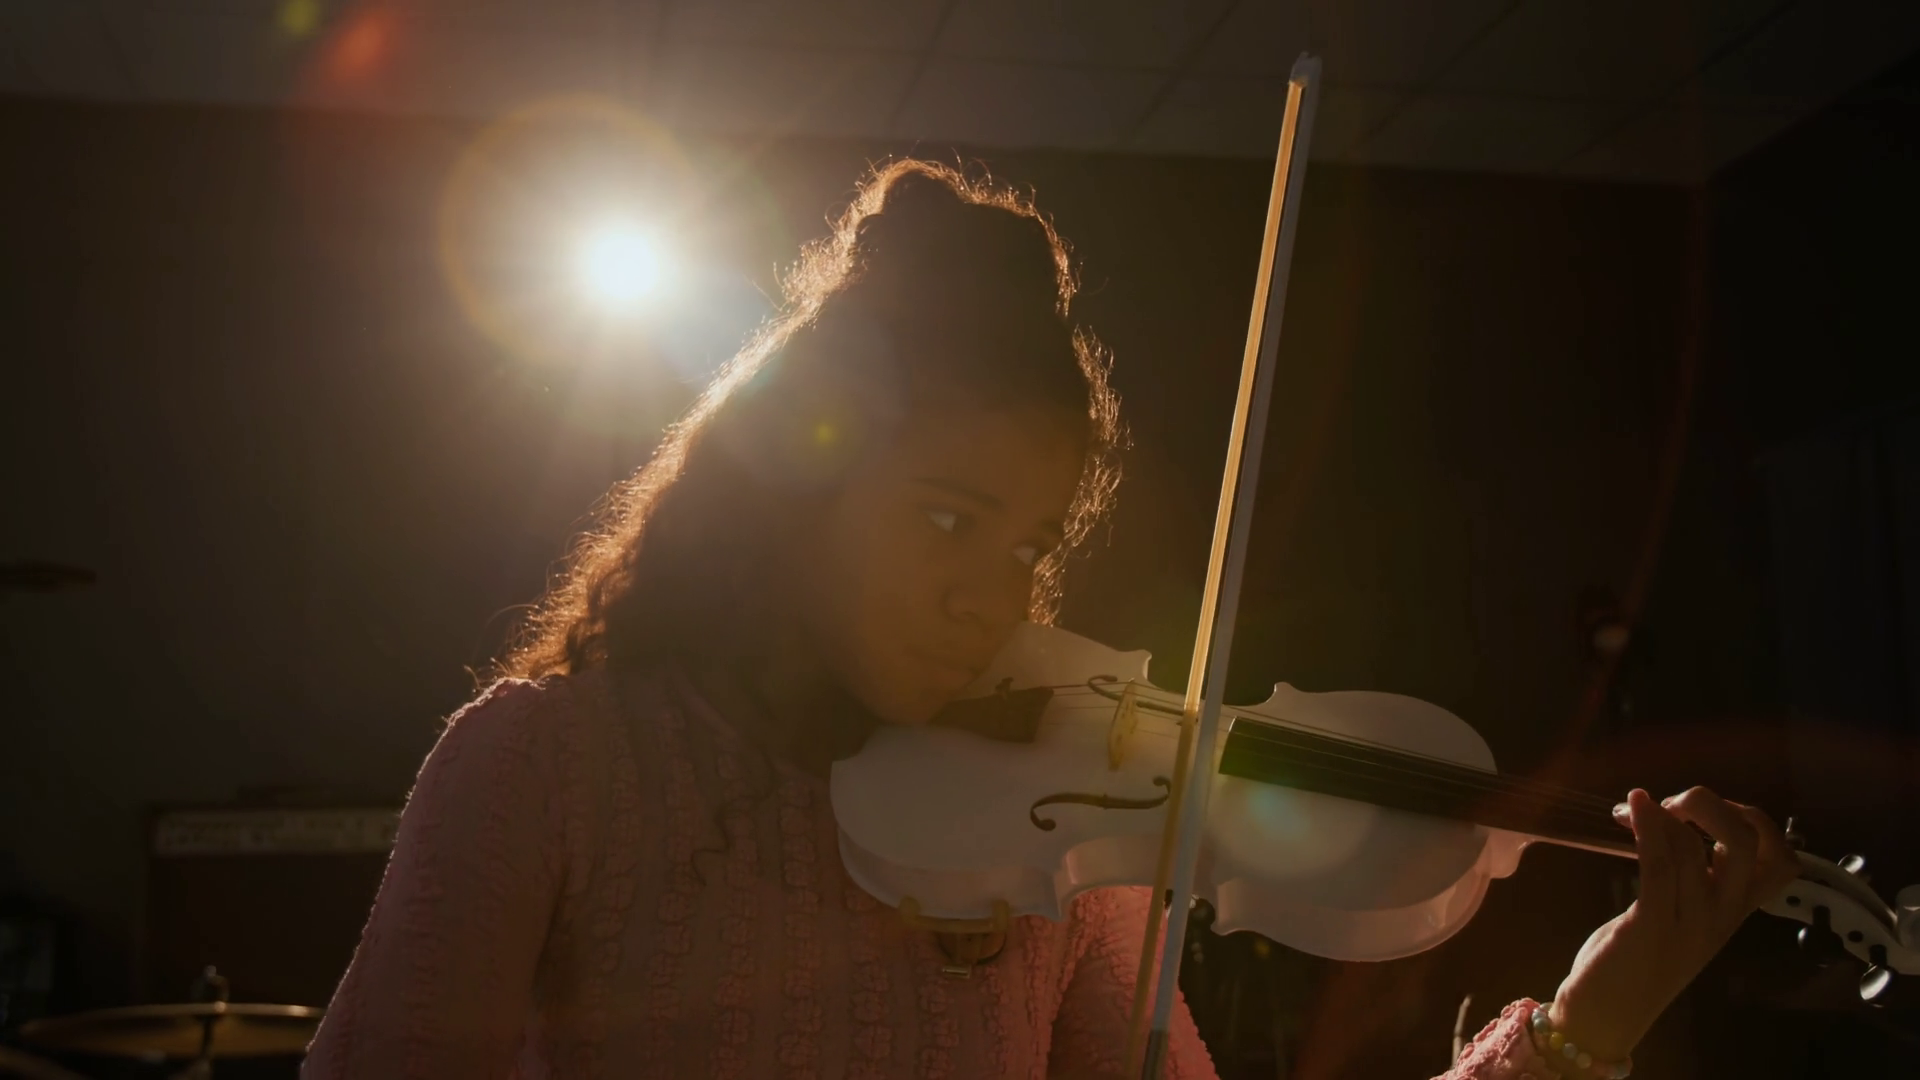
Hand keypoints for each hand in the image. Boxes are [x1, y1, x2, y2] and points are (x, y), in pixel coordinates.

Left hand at [1548, 786, 1798, 1061]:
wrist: (1606, 1016)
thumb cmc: (1637, 959)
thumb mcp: (1680, 916)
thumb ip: (1693, 877)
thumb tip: (1682, 820)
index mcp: (1734, 912)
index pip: (1783, 862)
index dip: (1756, 820)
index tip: (1709, 811)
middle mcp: (1722, 917)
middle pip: (1748, 843)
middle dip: (1712, 804)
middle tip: (1673, 805)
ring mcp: (1690, 923)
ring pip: (1694, 847)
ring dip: (1662, 813)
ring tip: (1631, 809)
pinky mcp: (1652, 925)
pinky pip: (1660, 865)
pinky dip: (1646, 826)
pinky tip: (1630, 807)